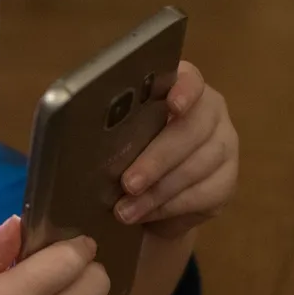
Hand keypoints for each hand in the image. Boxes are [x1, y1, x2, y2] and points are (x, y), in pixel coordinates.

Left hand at [114, 61, 238, 238]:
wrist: (147, 198)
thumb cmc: (120, 154)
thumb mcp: (106, 136)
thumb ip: (99, 125)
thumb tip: (66, 124)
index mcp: (178, 88)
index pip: (189, 79)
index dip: (183, 90)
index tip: (171, 105)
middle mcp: (209, 111)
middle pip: (192, 129)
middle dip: (157, 159)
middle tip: (128, 183)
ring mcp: (223, 146)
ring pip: (198, 166)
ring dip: (158, 192)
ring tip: (126, 210)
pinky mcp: (227, 181)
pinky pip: (205, 194)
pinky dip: (171, 207)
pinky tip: (147, 215)